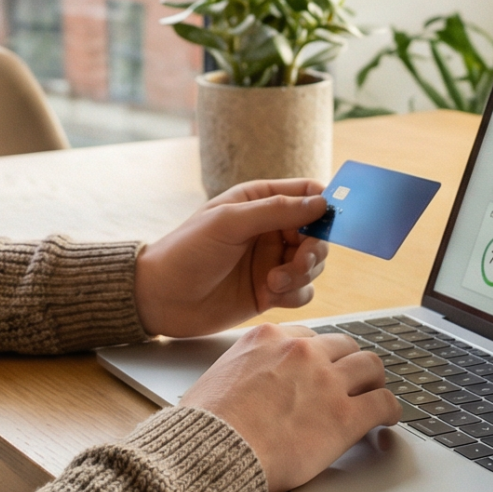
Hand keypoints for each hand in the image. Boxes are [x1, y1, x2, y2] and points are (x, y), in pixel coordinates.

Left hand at [133, 178, 331, 338]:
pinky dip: (295, 293)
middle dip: (314, 250)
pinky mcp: (270, 291)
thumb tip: (320, 202)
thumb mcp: (229, 222)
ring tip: (274, 282)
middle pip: (317, 234)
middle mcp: (270, 230)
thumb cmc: (187, 251)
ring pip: (313, 265)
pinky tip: (270, 295)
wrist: (161, 298)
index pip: (307, 193)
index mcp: (259, 201)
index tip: (331, 220)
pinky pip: (302, 291)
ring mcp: (271, 261)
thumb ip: (276, 211)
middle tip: (298, 262)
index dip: (324, 205)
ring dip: (302, 274)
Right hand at [182, 323, 400, 491]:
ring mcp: (326, 381)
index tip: (321, 369)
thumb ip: (243, 370)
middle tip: (352, 381)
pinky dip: (390, 410)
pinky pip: (383, 403)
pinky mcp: (344, 415)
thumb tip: (246, 384)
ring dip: (374, 381)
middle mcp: (302, 352)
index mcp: (268, 338)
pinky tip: (388, 419)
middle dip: (348, 364)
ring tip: (375, 394)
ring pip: (370, 366)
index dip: (318, 356)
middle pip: (343, 346)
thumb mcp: (217, 378)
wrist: (212, 452)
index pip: (309, 337)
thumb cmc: (205, 426)